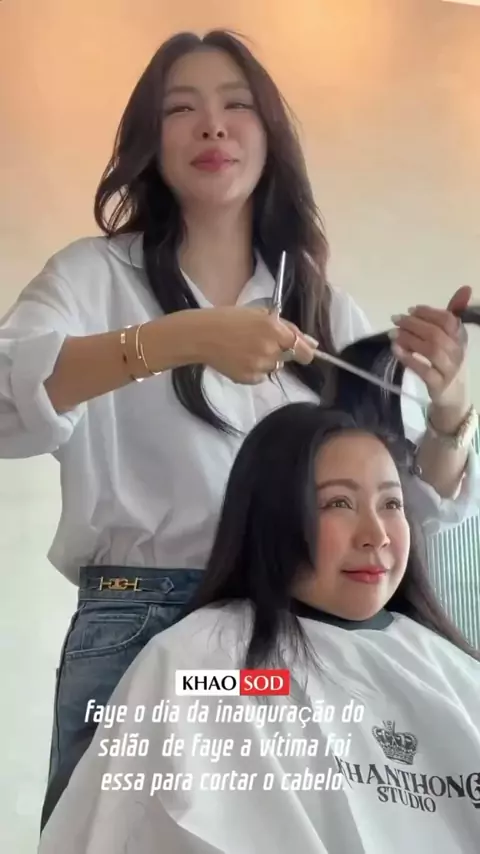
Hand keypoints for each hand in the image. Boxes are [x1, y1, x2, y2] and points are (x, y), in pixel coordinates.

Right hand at [190, 306, 317, 383]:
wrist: (201, 336)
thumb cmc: (229, 318)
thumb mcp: (259, 314)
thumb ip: (288, 328)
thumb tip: (312, 344)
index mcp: (274, 330)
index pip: (304, 350)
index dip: (305, 352)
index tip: (302, 351)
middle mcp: (270, 349)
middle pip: (288, 358)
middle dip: (280, 352)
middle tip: (260, 343)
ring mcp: (259, 366)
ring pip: (274, 367)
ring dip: (266, 360)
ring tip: (245, 349)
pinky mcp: (248, 378)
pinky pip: (260, 376)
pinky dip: (254, 370)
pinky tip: (239, 359)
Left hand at [390, 286, 470, 417]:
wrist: (452, 397)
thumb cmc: (448, 362)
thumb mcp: (451, 338)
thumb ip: (452, 314)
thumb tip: (465, 288)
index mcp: (461, 337)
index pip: (448, 320)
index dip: (428, 313)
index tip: (410, 309)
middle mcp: (457, 352)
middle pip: (437, 334)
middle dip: (414, 324)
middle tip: (396, 319)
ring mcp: (449, 369)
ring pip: (431, 350)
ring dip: (409, 339)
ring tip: (393, 333)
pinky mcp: (438, 384)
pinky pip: (423, 370)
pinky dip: (409, 358)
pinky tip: (396, 350)